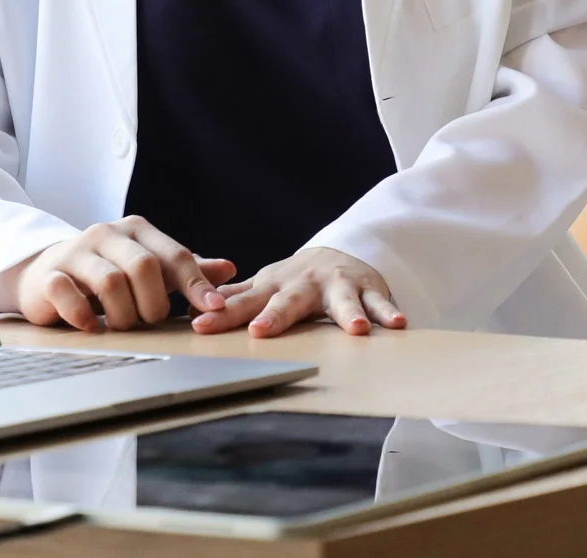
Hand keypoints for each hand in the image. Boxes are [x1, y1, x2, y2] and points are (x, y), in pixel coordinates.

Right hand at [14, 216, 234, 331]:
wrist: (45, 272)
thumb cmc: (105, 271)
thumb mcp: (148, 266)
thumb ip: (185, 269)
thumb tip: (229, 268)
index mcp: (136, 231)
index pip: (175, 254)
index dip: (197, 283)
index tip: (213, 308)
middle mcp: (106, 234)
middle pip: (144, 266)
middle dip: (154, 303)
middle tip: (151, 321)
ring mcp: (75, 252)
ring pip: (111, 282)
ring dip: (124, 314)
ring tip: (123, 326)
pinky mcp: (49, 275)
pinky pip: (68, 293)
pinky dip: (84, 315)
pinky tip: (92, 326)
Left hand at [192, 247, 406, 338]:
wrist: (341, 254)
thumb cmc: (295, 279)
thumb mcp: (263, 285)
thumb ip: (233, 298)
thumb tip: (187, 307)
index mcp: (275, 286)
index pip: (244, 303)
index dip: (222, 315)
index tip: (201, 327)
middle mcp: (305, 285)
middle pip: (289, 302)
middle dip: (276, 316)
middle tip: (261, 331)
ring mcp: (338, 286)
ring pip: (342, 302)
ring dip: (349, 315)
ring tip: (356, 330)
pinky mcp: (368, 291)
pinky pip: (380, 304)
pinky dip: (389, 314)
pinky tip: (399, 325)